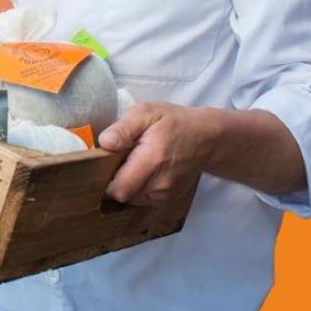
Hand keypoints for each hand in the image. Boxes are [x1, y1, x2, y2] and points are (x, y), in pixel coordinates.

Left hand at [98, 102, 219, 205]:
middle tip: (117, 160)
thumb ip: (124, 128)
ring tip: (132, 162)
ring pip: (131, 198)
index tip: (103, 161)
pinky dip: (137, 187)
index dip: (104, 177)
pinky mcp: (168, 198)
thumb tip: (105, 143)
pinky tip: (142, 170)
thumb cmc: (173, 121)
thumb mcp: (146, 112)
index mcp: (153, 159)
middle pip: (123, 195)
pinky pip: (142, 199)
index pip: (119, 187)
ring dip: (126, 184)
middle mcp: (161, 182)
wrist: (206, 138)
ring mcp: (166, 193)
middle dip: (113, 180)